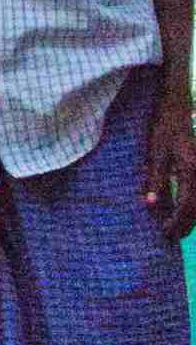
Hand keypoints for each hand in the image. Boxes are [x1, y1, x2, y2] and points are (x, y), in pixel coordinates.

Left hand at [145, 95, 195, 238]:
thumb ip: (155, 179)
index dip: (176, 222)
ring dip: (192, 216)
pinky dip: (193, 203)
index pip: (187, 205)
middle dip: (187, 224)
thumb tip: (152, 205)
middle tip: (171, 237)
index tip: (164, 233)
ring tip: (178, 228)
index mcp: (192, 169)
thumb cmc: (163, 127)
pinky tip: (182, 209)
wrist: (177, 106)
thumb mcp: (154, 153)